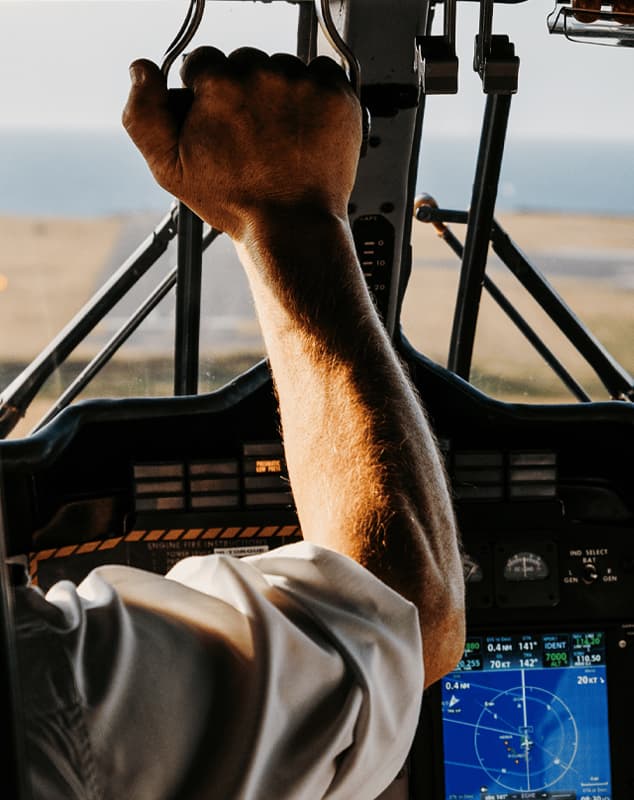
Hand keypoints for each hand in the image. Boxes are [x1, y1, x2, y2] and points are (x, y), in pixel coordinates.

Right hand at [122, 47, 361, 240]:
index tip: (220, 122)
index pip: (205, 62)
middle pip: (245, 62)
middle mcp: (263, 75)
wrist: (291, 227)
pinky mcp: (337, 95)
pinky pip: (323, 73)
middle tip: (251, 135)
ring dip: (280, 92)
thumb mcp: (169, 168)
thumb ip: (143, 114)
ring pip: (283, 68)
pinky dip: (315, 95)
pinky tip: (305, 129)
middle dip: (244, 91)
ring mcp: (304, 83)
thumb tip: (142, 69)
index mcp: (219, 84)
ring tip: (279, 137)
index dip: (207, 94)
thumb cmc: (234, 202)